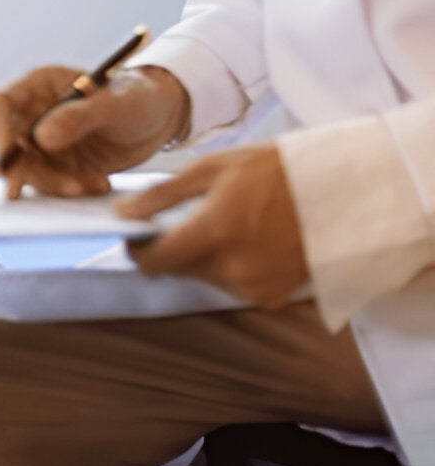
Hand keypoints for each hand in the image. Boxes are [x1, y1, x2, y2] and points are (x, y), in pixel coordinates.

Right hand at [0, 65, 188, 198]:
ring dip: (55, 183)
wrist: (160, 118)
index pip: (0, 102)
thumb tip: (41, 138)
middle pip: (9, 143)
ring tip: (93, 184)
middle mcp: (35, 113)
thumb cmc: (139, 96)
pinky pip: (51, 183)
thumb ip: (79, 117)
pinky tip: (99, 183)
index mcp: (40, 85)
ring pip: (29, 169)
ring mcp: (44, 141)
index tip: (8, 155)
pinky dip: (71, 188)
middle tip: (54, 188)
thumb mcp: (115, 103)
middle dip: (26, 170)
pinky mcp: (58, 164)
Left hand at [117, 142, 309, 307]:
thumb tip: (123, 213)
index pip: (155, 260)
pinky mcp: (273, 298)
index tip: (135, 239)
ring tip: (227, 226)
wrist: (342, 190)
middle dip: (174, 249)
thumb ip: (161, 195)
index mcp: (214, 231)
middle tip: (188, 221)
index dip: (138, 251)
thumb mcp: (212, 168)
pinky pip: (234, 287)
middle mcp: (233, 267)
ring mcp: (255, 286)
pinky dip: (232, 268)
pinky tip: (248, 241)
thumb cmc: (276, 170)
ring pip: (206, 279)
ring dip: (204, 258)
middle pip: (180, 270)